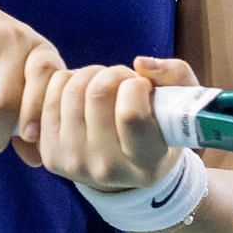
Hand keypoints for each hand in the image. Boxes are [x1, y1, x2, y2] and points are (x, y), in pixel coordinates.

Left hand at [19, 56, 199, 190]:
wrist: (128, 170)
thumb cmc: (161, 128)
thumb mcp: (183, 104)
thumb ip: (175, 76)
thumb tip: (140, 62)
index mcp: (146, 163)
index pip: (130, 114)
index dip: (135, 86)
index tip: (142, 86)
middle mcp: (107, 170)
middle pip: (96, 96)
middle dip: (113, 74)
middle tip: (123, 81)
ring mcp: (74, 164)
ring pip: (70, 91)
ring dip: (90, 75)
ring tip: (105, 86)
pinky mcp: (51, 156)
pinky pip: (48, 97)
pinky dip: (66, 81)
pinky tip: (83, 93)